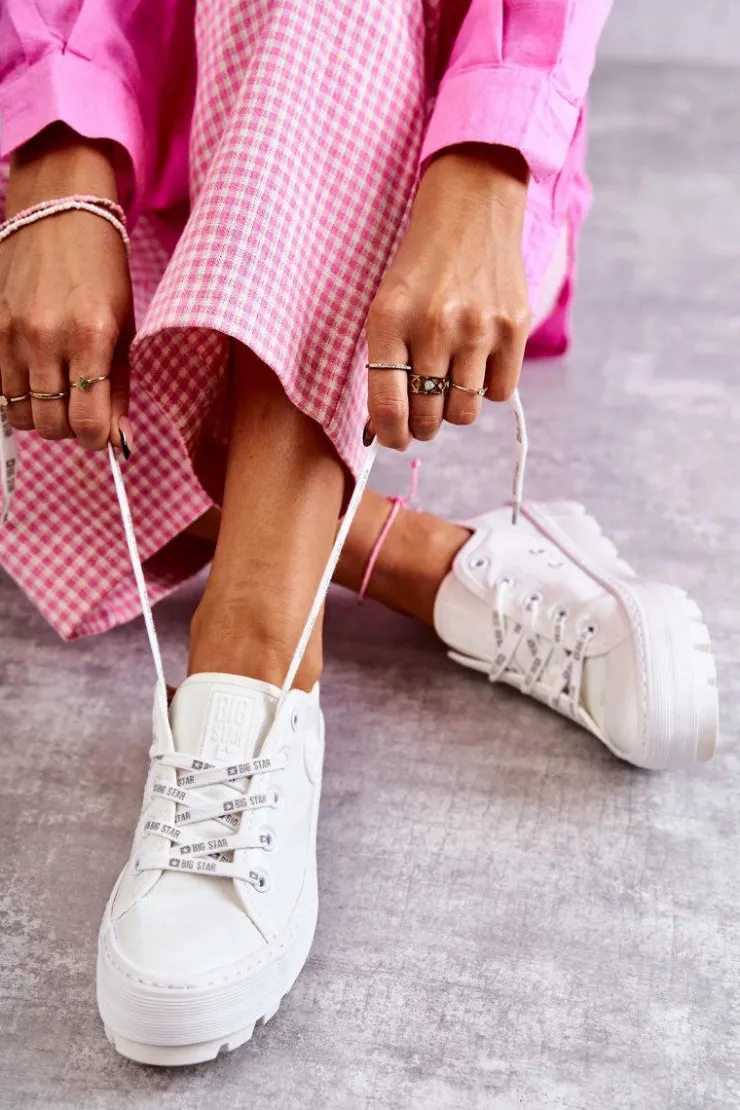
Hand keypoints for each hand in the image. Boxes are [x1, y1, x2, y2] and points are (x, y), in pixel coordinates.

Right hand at [0, 124, 133, 450]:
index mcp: (91, 337)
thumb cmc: (102, 271)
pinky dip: (15, 393)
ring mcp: (10, 333)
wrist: (59, 213)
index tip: (100, 433)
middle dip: (68, 428)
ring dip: (39, 413)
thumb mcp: (125, 328)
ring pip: (18, 413)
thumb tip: (118, 441)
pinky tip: (32, 373)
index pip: (87, 422)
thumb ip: (119, 389)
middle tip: (79, 408)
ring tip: (55, 389)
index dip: (96, 439)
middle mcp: (46, 338)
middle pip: (49, 426)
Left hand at [366, 144, 530, 448]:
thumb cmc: (421, 267)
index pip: (389, 407)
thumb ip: (384, 364)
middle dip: (424, 425)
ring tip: (451, 379)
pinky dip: (489, 388)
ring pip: (466, 411)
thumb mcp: (388, 306)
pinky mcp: (514, 327)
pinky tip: (480, 360)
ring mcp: (478, 327)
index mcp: (389, 321)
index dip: (392, 435)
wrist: (471, 206)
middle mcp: (433, 326)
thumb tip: (386, 430)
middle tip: (424, 411)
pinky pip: (501, 392)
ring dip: (456, 407)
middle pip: (430, 418)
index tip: (396, 438)